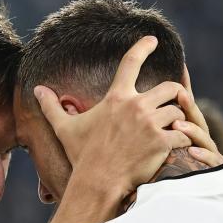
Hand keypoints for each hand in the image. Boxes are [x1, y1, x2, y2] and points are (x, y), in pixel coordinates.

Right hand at [33, 36, 218, 197]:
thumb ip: (51, 106)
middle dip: (174, 94)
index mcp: (116, 98)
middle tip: (172, 103)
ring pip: (179, 111)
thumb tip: (37, 90)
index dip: (143, 47)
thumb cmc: (82, 155)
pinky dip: (185, 139)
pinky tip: (179, 146)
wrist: (98, 182)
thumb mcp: (64, 128)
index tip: (152, 40)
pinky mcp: (162, 142)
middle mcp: (136, 106)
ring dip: (179, 120)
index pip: (131, 62)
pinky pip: (184, 134)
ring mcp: (151, 124)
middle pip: (170, 87)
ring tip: (173, 130)